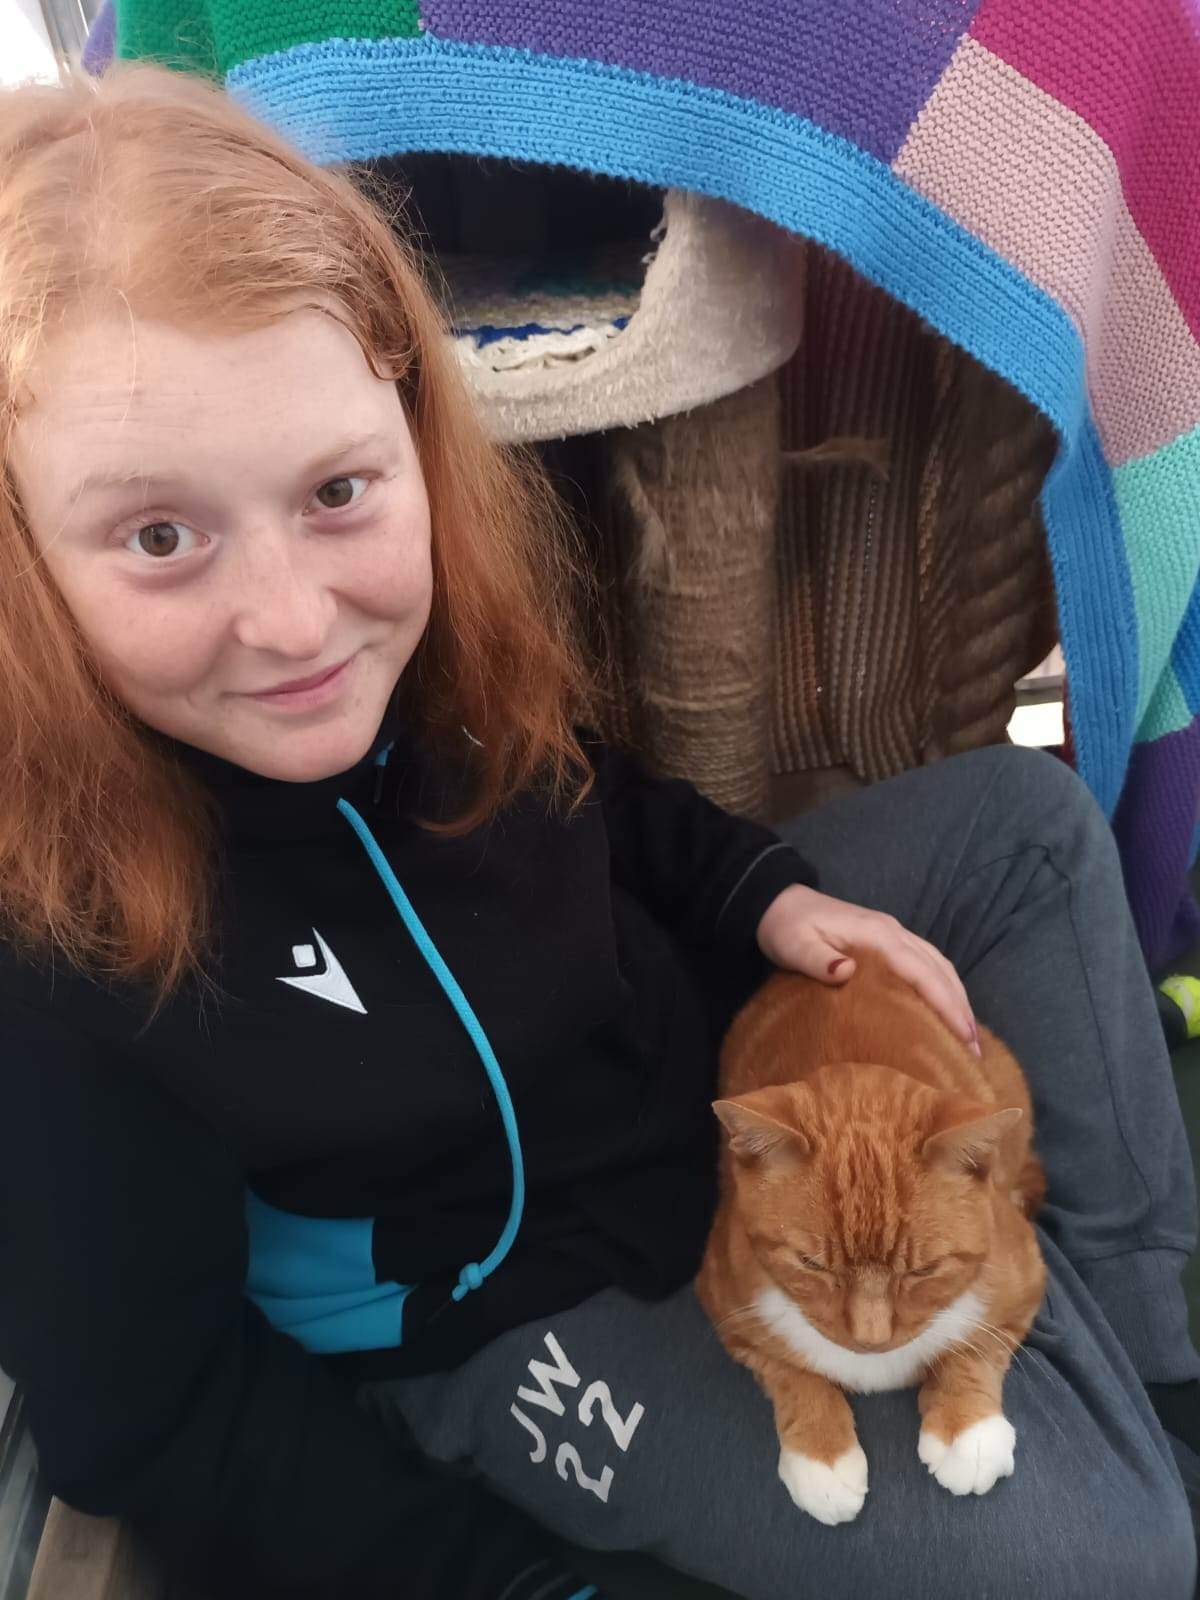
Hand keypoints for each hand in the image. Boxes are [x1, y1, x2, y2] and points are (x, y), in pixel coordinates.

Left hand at [756, 884, 978, 1054]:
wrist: (779, 903)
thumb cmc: (786, 928)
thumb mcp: (794, 945)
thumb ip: (818, 960)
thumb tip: (846, 972)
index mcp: (878, 935)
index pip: (922, 972)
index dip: (946, 1004)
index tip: (964, 1037)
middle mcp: (894, 932)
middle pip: (940, 970)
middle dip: (961, 1008)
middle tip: (974, 1051)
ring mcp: (894, 935)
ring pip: (939, 966)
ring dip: (958, 999)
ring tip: (969, 1038)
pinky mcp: (888, 942)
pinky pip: (928, 964)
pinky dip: (944, 987)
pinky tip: (947, 1011)